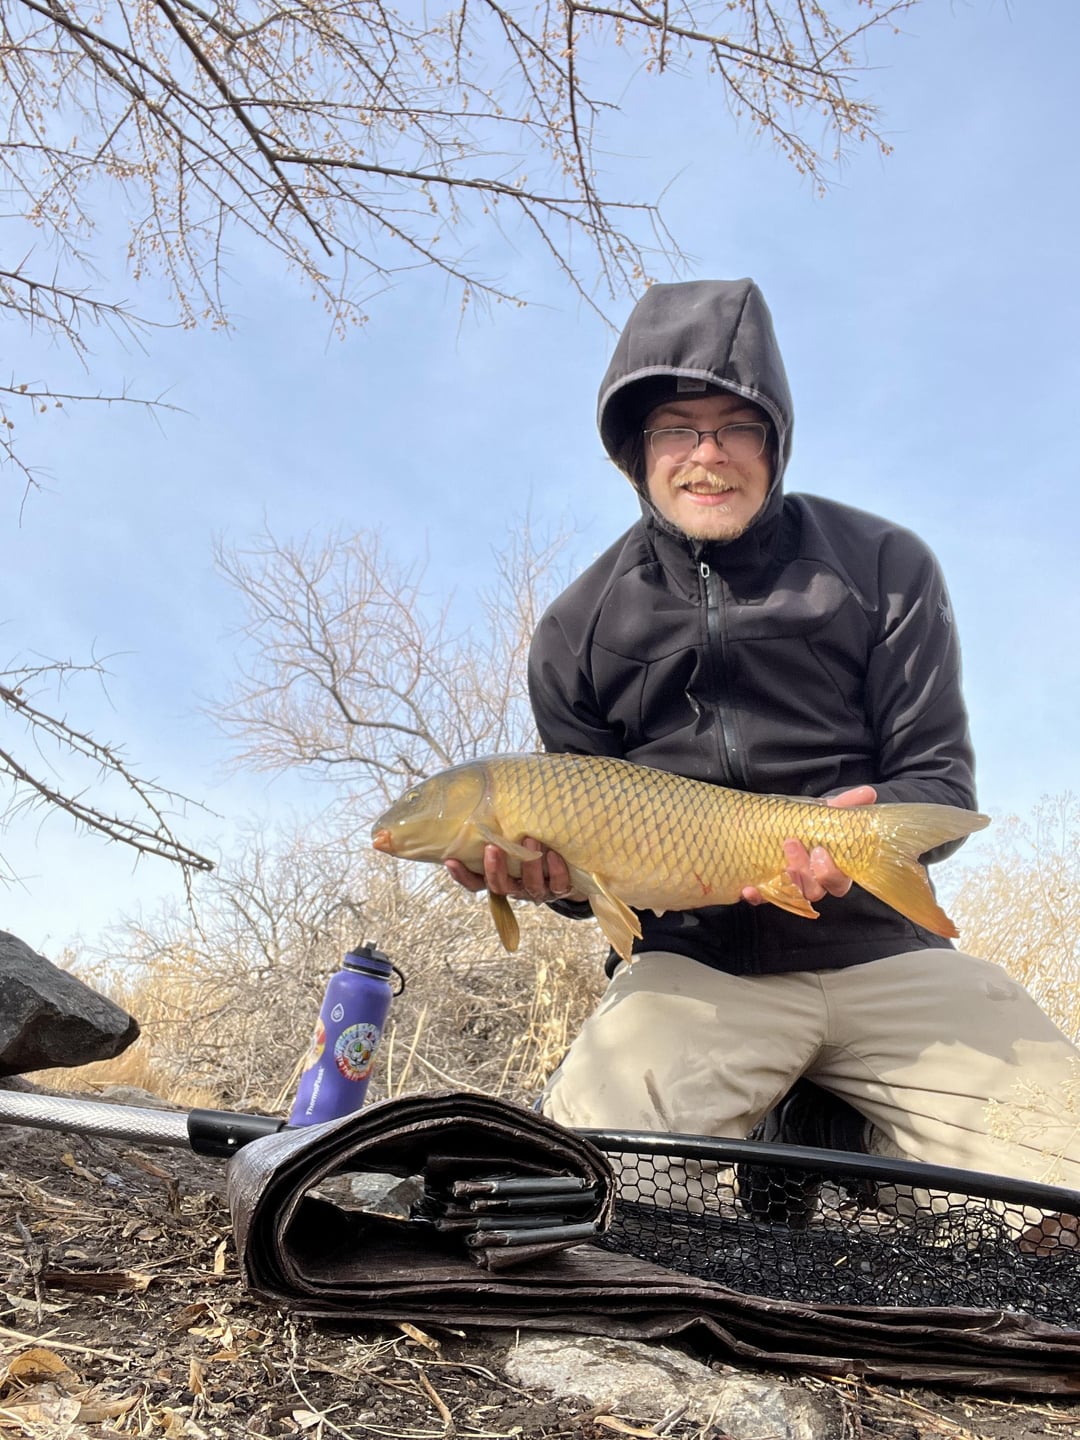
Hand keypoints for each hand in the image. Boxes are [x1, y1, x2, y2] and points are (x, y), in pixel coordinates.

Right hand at [445, 837, 584, 904]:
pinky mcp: (560, 889)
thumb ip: (499, 829)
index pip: (475, 883)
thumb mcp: (513, 839)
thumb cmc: (532, 845)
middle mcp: (516, 888)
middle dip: (495, 869)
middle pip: (500, 887)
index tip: (451, 860)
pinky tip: (553, 854)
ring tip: (529, 839)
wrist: (568, 866)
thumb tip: (482, 795)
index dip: (462, 875)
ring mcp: (538, 890)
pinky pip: (558, 885)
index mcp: (500, 878)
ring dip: (528, 865)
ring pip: (530, 885)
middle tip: (492, 847)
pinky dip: (556, 870)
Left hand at [741, 785, 877, 907]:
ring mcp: (789, 887)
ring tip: (778, 857)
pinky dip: (756, 896)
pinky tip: (749, 889)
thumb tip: (868, 793)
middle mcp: (811, 882)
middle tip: (792, 844)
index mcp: (830, 868)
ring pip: (792, 895)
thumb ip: (845, 804)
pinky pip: (763, 899)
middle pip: (814, 891)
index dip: (832, 874)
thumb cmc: (806, 825)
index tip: (821, 851)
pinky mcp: (766, 890)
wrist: (773, 827)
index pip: (838, 883)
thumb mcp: (824, 812)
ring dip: (787, 880)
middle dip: (805, 871)